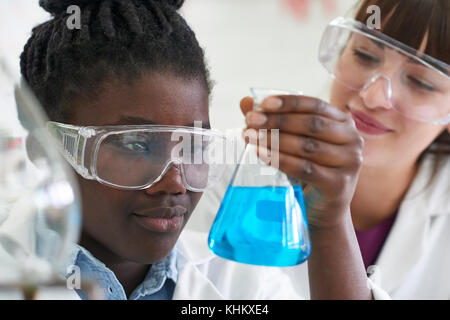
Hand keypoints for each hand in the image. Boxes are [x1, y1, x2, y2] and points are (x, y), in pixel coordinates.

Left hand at [241, 95, 363, 230]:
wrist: (322, 210)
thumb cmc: (306, 171)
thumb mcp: (292, 143)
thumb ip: (272, 121)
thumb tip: (246, 102)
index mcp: (343, 122)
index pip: (315, 105)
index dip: (289, 102)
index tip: (262, 103)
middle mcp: (352, 139)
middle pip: (311, 124)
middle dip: (278, 120)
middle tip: (250, 121)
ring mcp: (349, 162)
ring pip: (307, 146)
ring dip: (276, 139)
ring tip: (251, 137)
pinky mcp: (339, 184)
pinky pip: (305, 169)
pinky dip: (281, 160)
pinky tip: (262, 154)